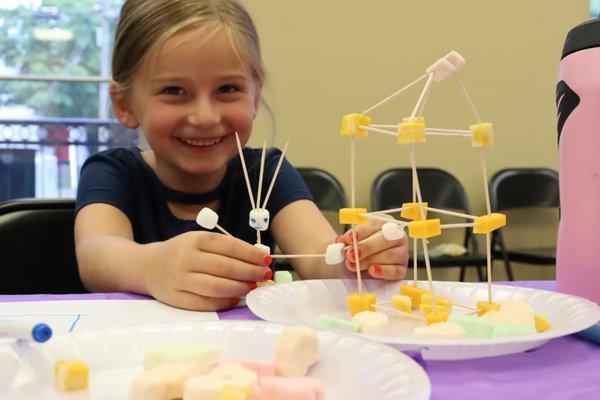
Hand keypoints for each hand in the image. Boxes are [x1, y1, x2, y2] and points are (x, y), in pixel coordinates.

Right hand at [145, 231, 270, 310]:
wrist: (146, 266)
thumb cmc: (181, 252)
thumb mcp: (198, 241)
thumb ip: (224, 248)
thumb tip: (257, 258)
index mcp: (194, 239)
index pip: (228, 246)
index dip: (250, 254)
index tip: (266, 259)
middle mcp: (185, 258)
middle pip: (224, 267)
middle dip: (249, 271)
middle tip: (264, 275)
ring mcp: (179, 279)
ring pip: (214, 286)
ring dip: (238, 288)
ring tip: (252, 287)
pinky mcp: (175, 298)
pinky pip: (202, 303)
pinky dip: (222, 302)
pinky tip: (234, 299)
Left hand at [336, 218, 407, 279]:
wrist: (357, 264)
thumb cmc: (354, 249)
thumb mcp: (349, 241)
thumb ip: (346, 239)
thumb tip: (342, 240)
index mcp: (384, 223)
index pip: (376, 224)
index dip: (362, 231)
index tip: (349, 238)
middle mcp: (396, 236)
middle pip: (386, 238)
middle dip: (367, 247)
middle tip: (351, 254)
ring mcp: (402, 253)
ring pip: (390, 255)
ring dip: (369, 261)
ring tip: (353, 265)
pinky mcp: (402, 270)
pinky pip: (396, 271)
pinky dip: (383, 271)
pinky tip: (372, 271)